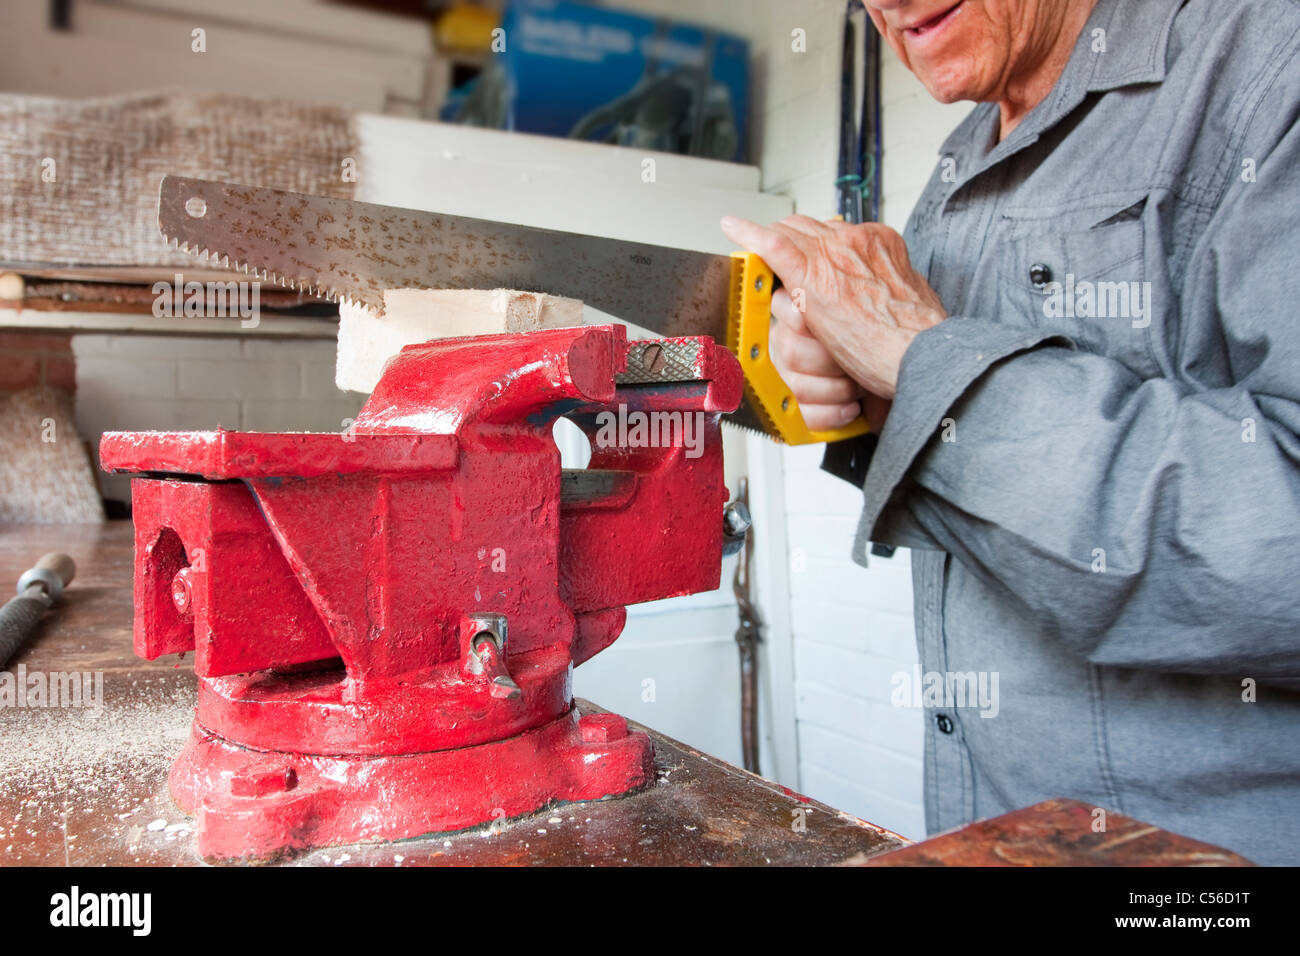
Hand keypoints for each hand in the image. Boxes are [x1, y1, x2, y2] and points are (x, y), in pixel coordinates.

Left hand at [720, 214, 946, 402]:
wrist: (922, 352)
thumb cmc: (919, 338)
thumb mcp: (907, 301)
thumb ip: (884, 290)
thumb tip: (876, 297)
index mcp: (880, 245)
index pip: (834, 234)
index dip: (813, 244)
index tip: (805, 255)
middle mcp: (855, 242)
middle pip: (807, 228)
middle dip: (787, 241)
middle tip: (771, 257)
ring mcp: (832, 256)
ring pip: (788, 234)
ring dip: (768, 245)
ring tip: (749, 247)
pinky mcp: (812, 278)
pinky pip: (773, 246)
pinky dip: (749, 234)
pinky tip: (733, 228)